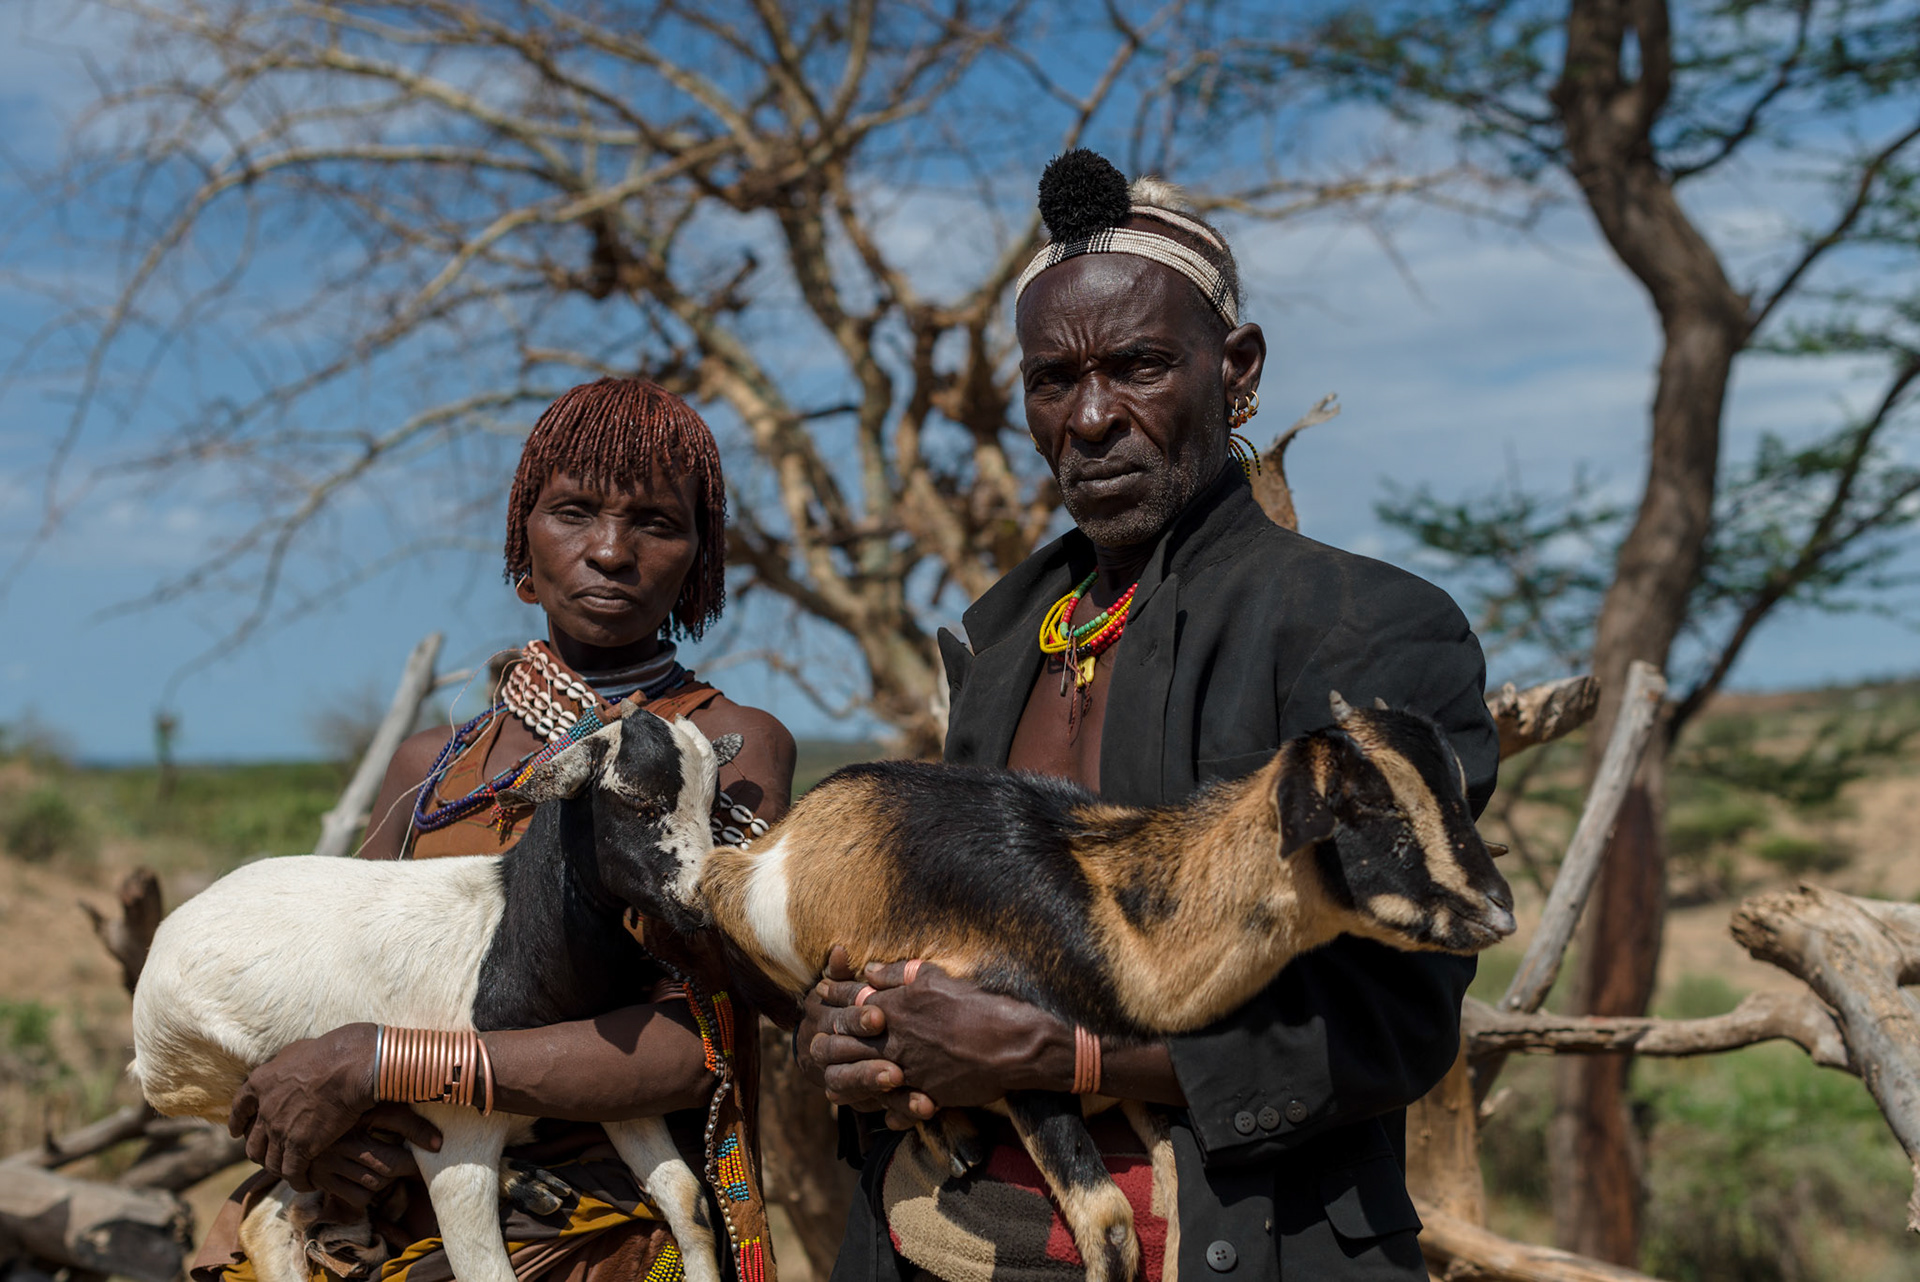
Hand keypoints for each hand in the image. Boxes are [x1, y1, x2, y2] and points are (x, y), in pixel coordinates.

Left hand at [229, 1024, 438, 1190]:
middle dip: (259, 1152)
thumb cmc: (332, 1052)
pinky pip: (291, 1172)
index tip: (238, 1132)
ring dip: (279, 1168)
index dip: (238, 1122)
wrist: (350, 1067)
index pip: (240, 1109)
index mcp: (260, 1083)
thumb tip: (284, 1066)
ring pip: (270, 1161)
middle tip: (270, 1156)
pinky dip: (298, 1180)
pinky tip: (307, 1182)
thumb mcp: (295, 1050)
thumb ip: (282, 1063)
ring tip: (291, 1171)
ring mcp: (280, 1131)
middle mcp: (264, 1110)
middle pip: (252, 1143)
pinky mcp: (300, 1146)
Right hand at [304, 1105, 437, 1209]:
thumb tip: (438, 1141)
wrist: (299, 1128)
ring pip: (375, 1183)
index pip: (395, 1119)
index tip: (438, 1146)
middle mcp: (340, 1140)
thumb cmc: (348, 1115)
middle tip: (417, 1164)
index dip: (420, 1134)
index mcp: (353, 1114)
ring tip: (390, 1168)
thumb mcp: (372, 1107)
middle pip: (388, 1163)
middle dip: (408, 1166)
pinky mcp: (321, 1181)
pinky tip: (369, 1180)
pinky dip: (369, 1194)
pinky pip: (359, 1198)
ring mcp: (329, 1163)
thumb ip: (404, 1118)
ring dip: (389, 1180)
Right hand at [798, 947, 913, 1125]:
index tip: (879, 1018)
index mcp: (831, 1024)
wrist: (824, 1043)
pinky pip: (887, 1110)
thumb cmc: (838, 1008)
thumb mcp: (844, 990)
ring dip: (894, 1100)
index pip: (842, 1023)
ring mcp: (854, 1079)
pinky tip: (929, 1110)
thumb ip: (843, 974)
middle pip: (848, 1067)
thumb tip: (840, 951)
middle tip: (897, 1073)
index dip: (857, 1021)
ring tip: (923, 1102)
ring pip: (866, 1096)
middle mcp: (837, 1055)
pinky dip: (906, 1112)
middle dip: (870, 1070)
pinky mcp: (873, 1096)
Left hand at [800, 948, 1069, 1129]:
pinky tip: (877, 1115)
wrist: (1011, 1044)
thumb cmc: (978, 1005)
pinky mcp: (924, 1093)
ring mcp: (907, 1069)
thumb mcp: (936, 978)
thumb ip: (898, 974)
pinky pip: (894, 1105)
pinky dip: (883, 1110)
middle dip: (827, 1042)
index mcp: (896, 1007)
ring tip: (831, 1086)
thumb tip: (868, 970)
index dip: (833, 998)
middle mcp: (894, 1039)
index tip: (819, 996)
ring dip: (845, 1082)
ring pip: (862, 1079)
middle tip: (812, 1044)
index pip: (852, 1001)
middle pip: (846, 1043)